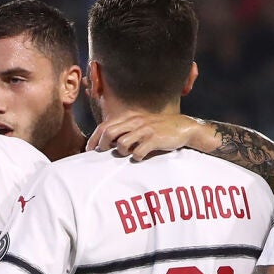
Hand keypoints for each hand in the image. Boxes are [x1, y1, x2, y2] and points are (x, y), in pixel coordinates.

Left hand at [87, 112, 210, 160]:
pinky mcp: (155, 139)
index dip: (94, 138)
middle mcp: (136, 121)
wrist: (184, 127)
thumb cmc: (159, 128)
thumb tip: (108, 142)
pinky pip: (139, 151)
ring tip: (128, 154)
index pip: (105, 125)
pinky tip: (141, 157)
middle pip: (109, 133)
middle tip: (103, 154)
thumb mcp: (141, 124)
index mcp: (130, 117)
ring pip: (122, 143)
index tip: (90, 149)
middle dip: (102, 146)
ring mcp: (145, 130)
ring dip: (121, 152)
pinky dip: (137, 157)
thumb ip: (125, 129)